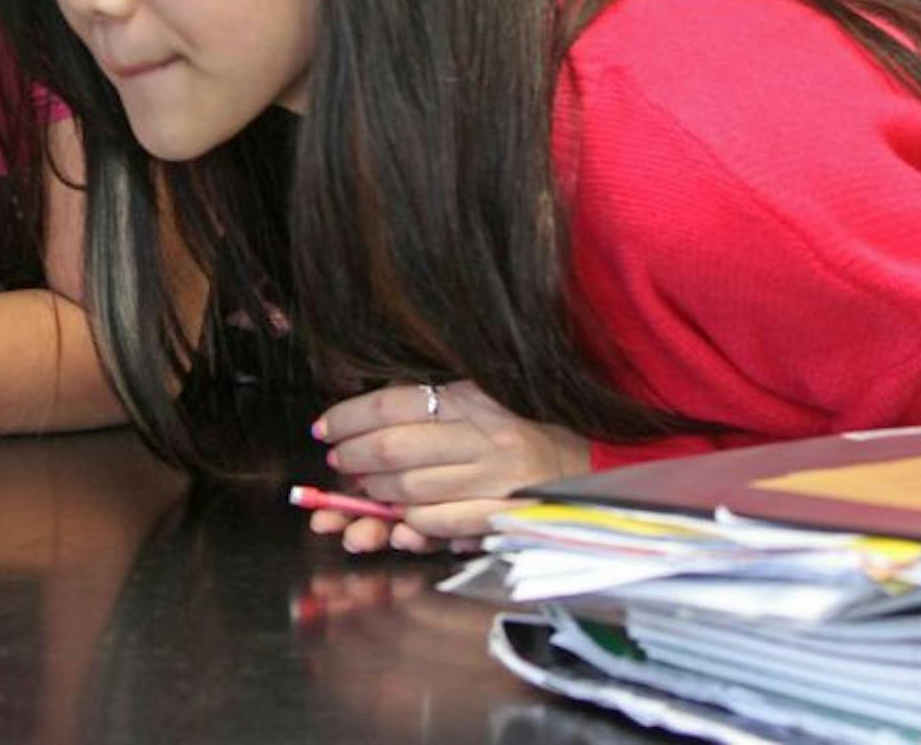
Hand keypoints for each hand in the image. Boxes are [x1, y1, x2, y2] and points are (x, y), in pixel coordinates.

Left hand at [309, 380, 589, 553]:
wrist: (595, 461)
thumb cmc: (523, 425)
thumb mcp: (481, 395)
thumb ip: (428, 402)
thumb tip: (360, 419)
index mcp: (474, 396)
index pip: (391, 405)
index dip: (348, 418)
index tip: (325, 428)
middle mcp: (485, 436)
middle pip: (393, 449)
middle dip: (354, 458)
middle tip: (339, 462)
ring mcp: (497, 480)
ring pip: (410, 490)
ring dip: (375, 495)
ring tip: (364, 491)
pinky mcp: (506, 516)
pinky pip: (442, 524)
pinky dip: (412, 526)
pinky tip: (402, 522)